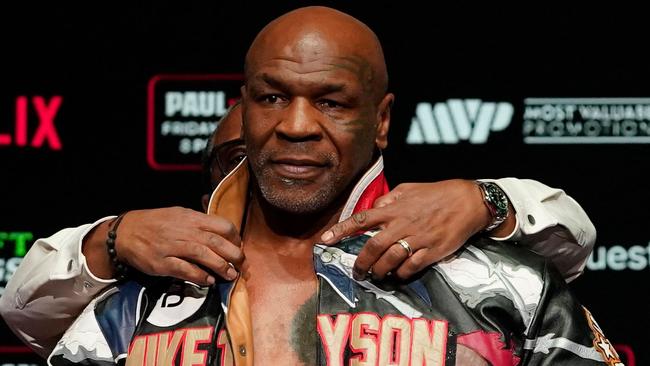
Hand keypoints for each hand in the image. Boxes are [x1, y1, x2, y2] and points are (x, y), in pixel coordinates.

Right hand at [83, 207, 243, 284]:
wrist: (125, 232)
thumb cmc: (155, 224)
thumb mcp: (179, 214)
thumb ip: (199, 222)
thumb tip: (223, 231)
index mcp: (191, 218)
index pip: (222, 225)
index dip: (234, 238)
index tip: (238, 247)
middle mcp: (183, 230)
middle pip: (216, 241)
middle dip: (233, 254)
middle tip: (241, 264)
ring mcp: (171, 246)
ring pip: (202, 254)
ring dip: (220, 266)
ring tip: (231, 275)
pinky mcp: (161, 262)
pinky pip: (183, 269)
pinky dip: (198, 275)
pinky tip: (209, 281)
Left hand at [320, 180, 491, 279]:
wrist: (469, 201)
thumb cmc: (438, 193)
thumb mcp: (409, 189)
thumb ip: (389, 199)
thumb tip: (373, 208)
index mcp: (394, 208)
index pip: (361, 219)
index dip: (341, 230)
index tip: (325, 240)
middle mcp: (402, 224)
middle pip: (373, 247)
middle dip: (361, 263)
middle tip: (357, 272)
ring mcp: (418, 239)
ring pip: (390, 261)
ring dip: (379, 271)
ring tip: (377, 275)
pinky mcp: (432, 251)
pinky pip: (411, 268)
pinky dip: (401, 274)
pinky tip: (399, 274)